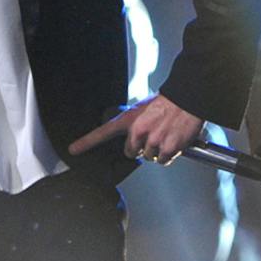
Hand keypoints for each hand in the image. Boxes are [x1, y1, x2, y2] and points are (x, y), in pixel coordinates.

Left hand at [70, 94, 203, 164]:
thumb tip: (135, 136)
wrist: (187, 100)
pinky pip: (163, 160)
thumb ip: (136, 123)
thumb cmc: (168, 102)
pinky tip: (173, 142)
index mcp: (129, 120)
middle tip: (153, 136)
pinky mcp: (167, 148)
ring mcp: (152, 141)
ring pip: (149, 157)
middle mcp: (138, 132)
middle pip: (131, 152)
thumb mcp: (144, 109)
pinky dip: (169, 155)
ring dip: (157, 151)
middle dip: (141, 148)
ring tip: (166, 135)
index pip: (102, 132)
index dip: (86, 142)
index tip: (73, 149)